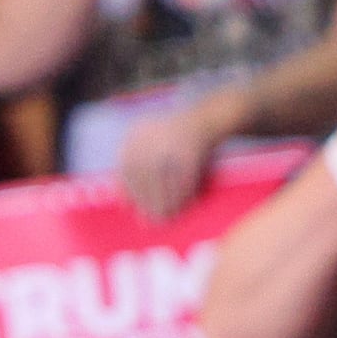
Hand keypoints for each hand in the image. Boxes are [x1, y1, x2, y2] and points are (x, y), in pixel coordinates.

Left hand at [117, 91, 238, 221]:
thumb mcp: (156, 146)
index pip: (126, 163)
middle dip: (146, 198)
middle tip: (149, 221)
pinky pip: (185, 173)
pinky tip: (184, 206)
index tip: (127, 206)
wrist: (212, 117)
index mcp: (138, 131)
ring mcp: (172, 136)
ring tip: (166, 218)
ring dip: (164, 200)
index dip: (127, 187)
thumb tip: (124, 201)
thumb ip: (141, 168)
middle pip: (143, 172)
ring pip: (163, 175)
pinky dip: (183, 192)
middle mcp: (152, 132)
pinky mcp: (193, 143)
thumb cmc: (182, 140)